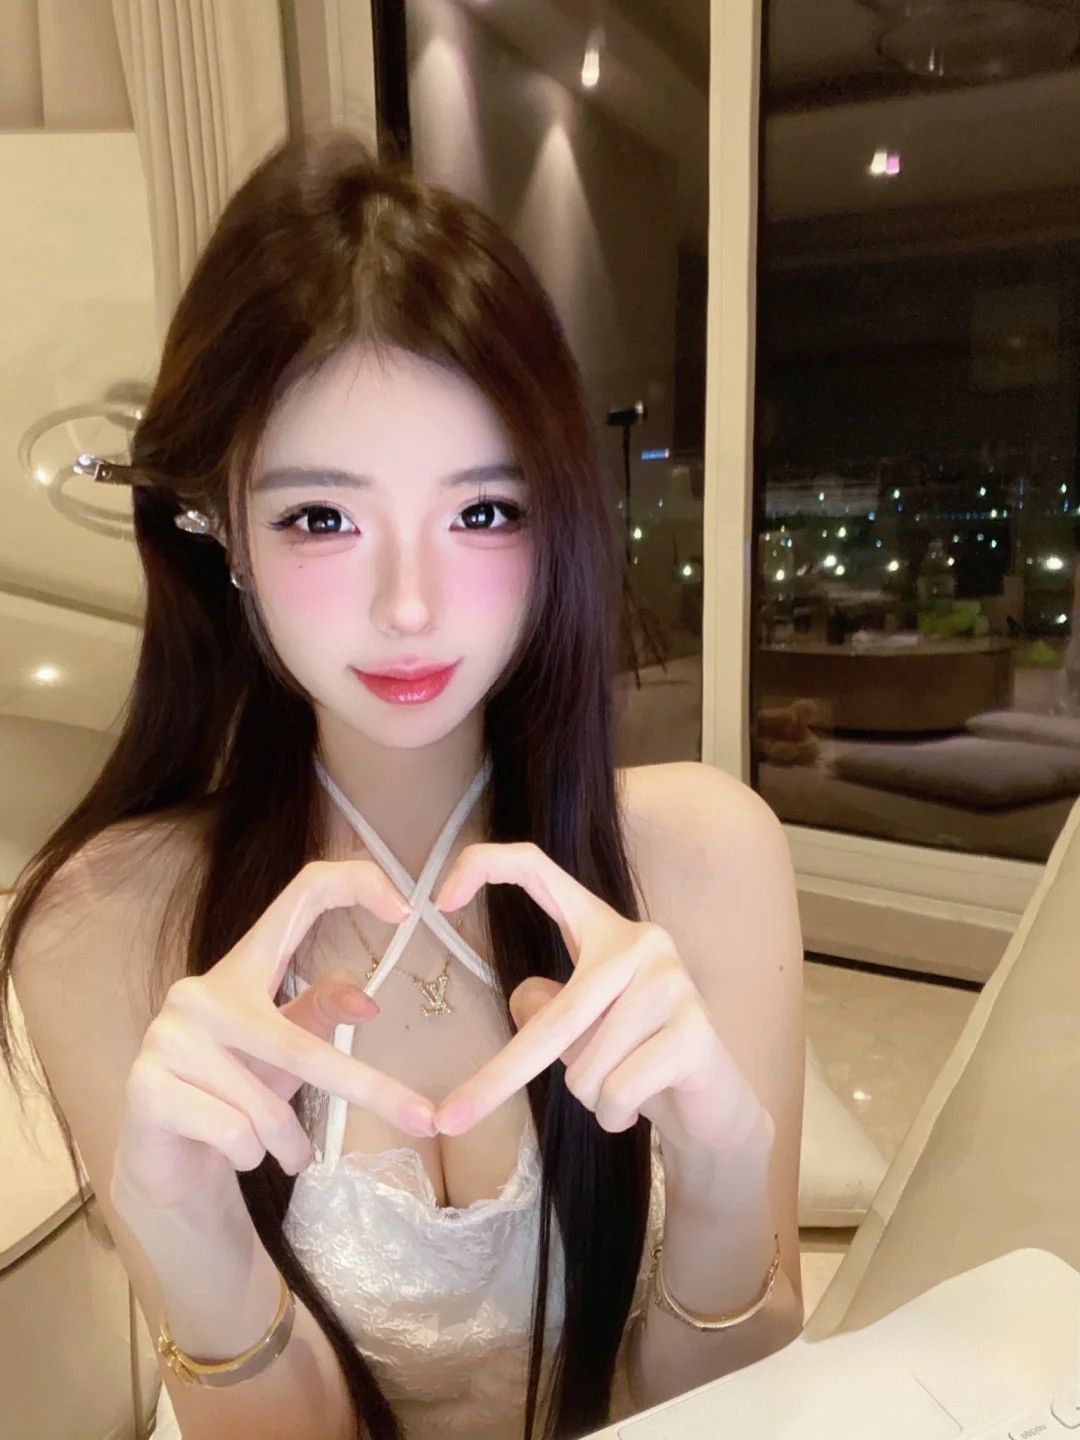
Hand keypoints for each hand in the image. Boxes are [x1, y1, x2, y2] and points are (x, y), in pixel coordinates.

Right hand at [110, 861, 437, 1218]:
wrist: (166, 1156)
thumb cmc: (235, 1090)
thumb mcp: (285, 1048)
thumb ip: (320, 1014)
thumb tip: (368, 1002)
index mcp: (242, 967)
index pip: (301, 894)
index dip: (354, 884)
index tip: (407, 910)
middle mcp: (199, 991)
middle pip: (302, 1042)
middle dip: (367, 1089)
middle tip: (423, 1120)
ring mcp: (167, 1036)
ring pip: (266, 1109)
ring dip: (288, 1143)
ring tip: (278, 1149)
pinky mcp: (146, 1087)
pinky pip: (236, 1134)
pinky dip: (250, 1157)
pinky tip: (231, 1153)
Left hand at [430, 843, 766, 1155]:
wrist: (714, 1105)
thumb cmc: (636, 1057)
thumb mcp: (580, 1027)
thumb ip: (546, 1006)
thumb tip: (522, 1001)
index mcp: (603, 927)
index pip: (537, 868)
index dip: (484, 868)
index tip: (436, 900)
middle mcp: (641, 941)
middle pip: (553, 1016)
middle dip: (499, 1078)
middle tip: (448, 1119)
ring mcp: (673, 983)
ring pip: (584, 1067)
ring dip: (591, 1097)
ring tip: (621, 1087)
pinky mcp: (695, 1032)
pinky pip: (616, 1091)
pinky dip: (615, 1115)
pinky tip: (639, 1107)